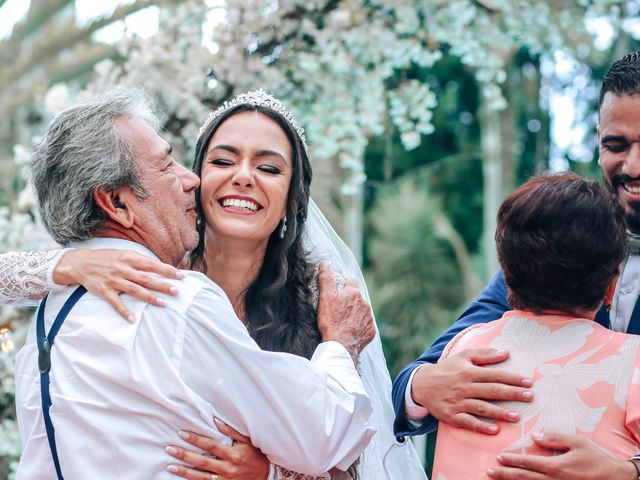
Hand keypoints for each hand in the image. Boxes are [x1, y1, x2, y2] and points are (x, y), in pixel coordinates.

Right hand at [54, 249, 183, 320]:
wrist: (80, 262)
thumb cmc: (106, 258)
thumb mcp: (124, 253)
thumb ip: (140, 261)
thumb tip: (160, 267)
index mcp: (129, 258)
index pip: (152, 264)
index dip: (167, 270)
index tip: (181, 275)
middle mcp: (123, 269)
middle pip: (146, 278)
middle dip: (162, 285)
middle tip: (177, 291)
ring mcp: (113, 281)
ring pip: (135, 290)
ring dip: (150, 297)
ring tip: (163, 303)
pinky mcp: (104, 291)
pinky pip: (115, 303)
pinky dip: (124, 312)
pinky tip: (133, 319)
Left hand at [166, 418, 268, 479]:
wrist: (265, 476)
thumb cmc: (254, 455)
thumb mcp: (247, 441)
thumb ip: (231, 431)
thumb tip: (216, 420)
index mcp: (233, 454)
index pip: (211, 445)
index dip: (196, 439)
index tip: (182, 434)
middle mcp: (228, 468)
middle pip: (202, 461)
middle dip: (185, 455)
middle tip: (170, 449)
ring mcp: (224, 479)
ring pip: (200, 477)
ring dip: (184, 471)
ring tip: (170, 466)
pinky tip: (181, 478)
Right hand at [316, 263, 374, 362]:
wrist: (341, 346)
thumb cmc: (332, 321)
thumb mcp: (325, 297)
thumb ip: (326, 279)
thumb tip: (325, 263)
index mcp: (354, 293)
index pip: (351, 280)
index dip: (344, 284)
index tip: (338, 290)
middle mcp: (365, 303)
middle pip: (357, 296)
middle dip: (350, 300)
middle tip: (338, 308)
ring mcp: (369, 318)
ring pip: (362, 310)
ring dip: (355, 313)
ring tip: (343, 321)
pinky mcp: (370, 331)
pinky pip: (365, 325)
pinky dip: (359, 326)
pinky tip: (350, 331)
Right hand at [411, 349, 533, 433]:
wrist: (422, 384)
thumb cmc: (447, 369)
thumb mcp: (463, 357)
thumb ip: (485, 354)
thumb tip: (506, 353)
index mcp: (470, 372)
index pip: (495, 375)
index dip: (512, 378)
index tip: (529, 382)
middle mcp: (465, 387)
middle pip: (492, 390)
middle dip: (512, 393)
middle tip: (530, 397)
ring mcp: (458, 402)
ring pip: (482, 407)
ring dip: (500, 412)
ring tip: (516, 416)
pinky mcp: (452, 415)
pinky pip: (468, 421)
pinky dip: (481, 426)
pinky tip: (494, 429)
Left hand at [487, 432, 637, 478]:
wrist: (615, 479)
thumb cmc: (596, 460)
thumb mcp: (577, 443)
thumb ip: (555, 438)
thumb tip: (536, 436)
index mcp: (556, 467)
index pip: (527, 463)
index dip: (511, 461)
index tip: (498, 458)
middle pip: (524, 478)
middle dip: (504, 475)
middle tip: (489, 472)